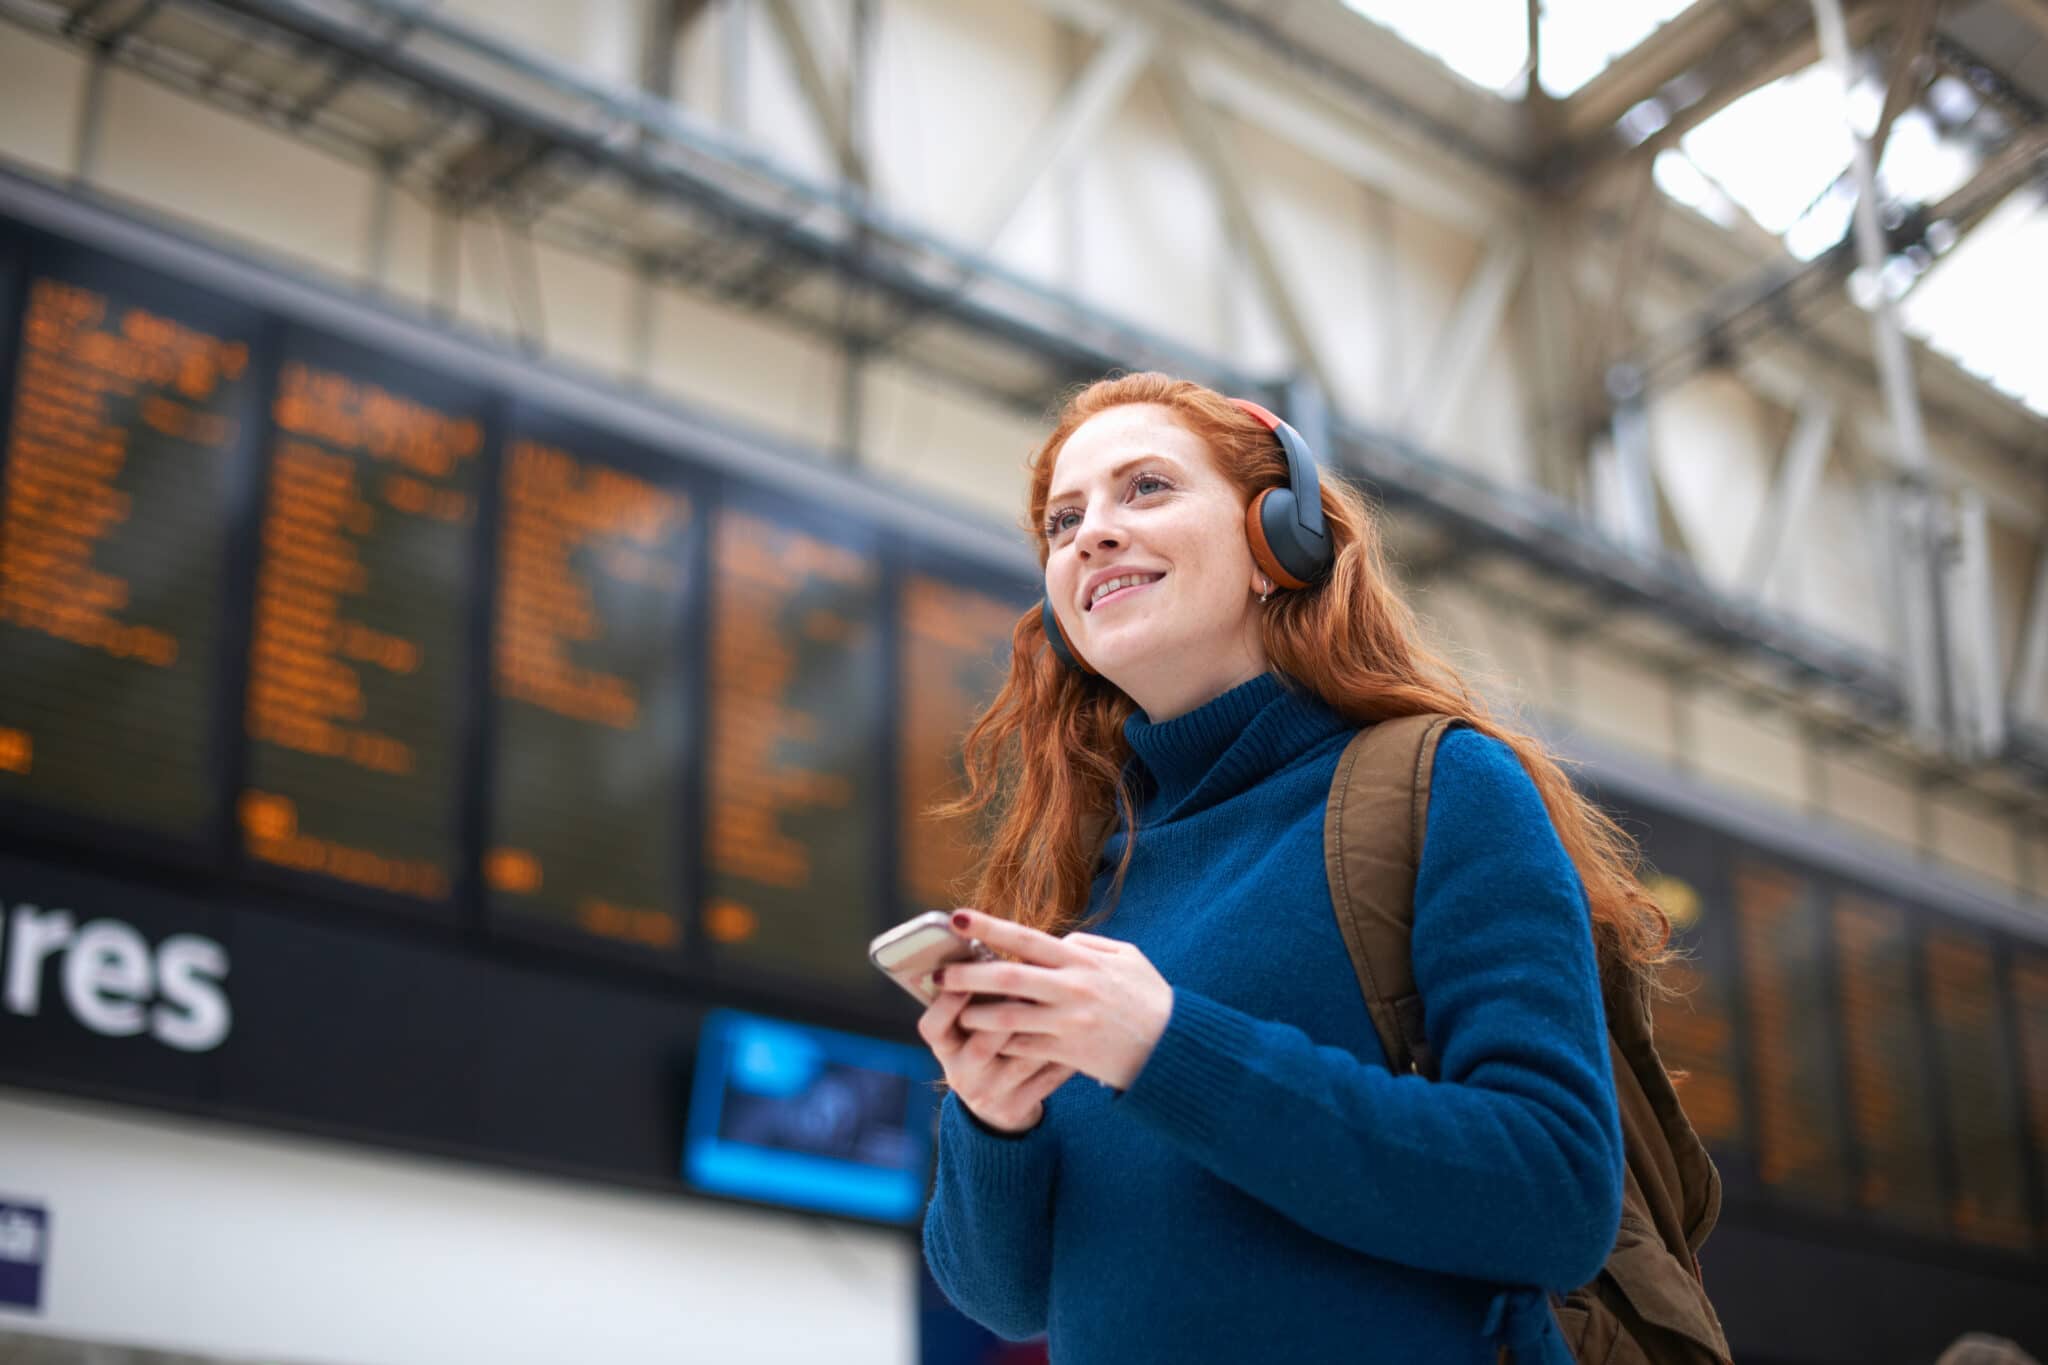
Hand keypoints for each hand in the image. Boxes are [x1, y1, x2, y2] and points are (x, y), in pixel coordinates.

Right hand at [917, 975, 1073, 1134]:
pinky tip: (1081, 1035)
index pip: (933, 1027)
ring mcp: (988, 1094)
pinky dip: (1065, 1054)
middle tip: (1030, 987)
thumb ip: (976, 994)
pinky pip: (1046, 1078)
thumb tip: (985, 942)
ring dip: (1046, 1029)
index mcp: (945, 1047)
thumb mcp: (969, 1027)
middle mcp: (961, 1074)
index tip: (972, 974)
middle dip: (1007, 1015)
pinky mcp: (1015, 1108)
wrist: (999, 1101)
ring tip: (1066, 1004)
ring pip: (1022, 1059)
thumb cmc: (987, 1043)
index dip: (947, 1002)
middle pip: (981, 1044)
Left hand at [936, 909, 1173, 1092]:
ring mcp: (1068, 1023)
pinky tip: (985, 1040)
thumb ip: (1088, 946)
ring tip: (957, 1012)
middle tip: (937, 974)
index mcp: (1082, 961)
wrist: (1172, 1048)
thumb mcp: (1127, 958)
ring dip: (975, 1015)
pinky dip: (1001, 1043)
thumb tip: (1055, 940)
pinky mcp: (1067, 1053)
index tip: (957, 918)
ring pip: (1007, 1018)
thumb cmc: (1150, 998)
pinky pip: (1023, 1047)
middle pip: (1007, 977)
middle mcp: (1072, 989)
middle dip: (967, 974)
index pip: (1026, 938)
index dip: (988, 927)